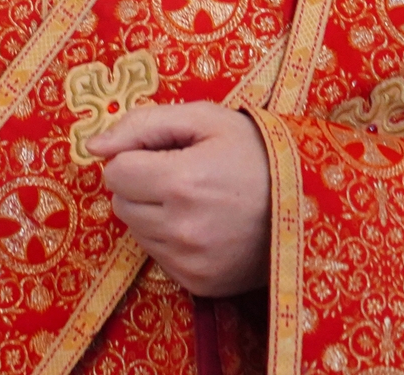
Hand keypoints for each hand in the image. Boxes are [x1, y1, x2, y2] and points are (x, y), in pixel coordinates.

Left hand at [87, 102, 270, 297]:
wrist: (310, 203)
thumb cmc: (256, 152)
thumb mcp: (206, 119)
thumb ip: (143, 124)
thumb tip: (93, 146)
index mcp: (181, 181)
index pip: (115, 172)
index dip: (136, 157)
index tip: (168, 153)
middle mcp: (181, 228)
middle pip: (121, 204)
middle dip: (141, 186)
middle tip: (183, 174)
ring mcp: (190, 262)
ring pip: (137, 232)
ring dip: (154, 213)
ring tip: (197, 200)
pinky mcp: (199, 284)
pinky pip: (159, 257)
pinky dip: (171, 239)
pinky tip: (204, 225)